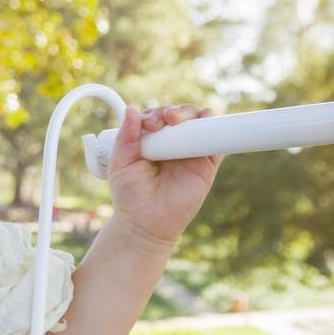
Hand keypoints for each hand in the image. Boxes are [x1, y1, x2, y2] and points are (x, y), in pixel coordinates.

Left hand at [108, 104, 222, 247]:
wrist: (145, 224)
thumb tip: (131, 110)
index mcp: (150, 141)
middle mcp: (172, 144)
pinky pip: (215, 144)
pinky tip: (208, 121)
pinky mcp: (205, 166)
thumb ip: (125, 138)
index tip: (148, 125)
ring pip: (198, 125)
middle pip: (180, 116)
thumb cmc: (130, 196)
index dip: (155, 114)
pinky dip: (215, 130)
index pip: (157, 117)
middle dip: (175, 112)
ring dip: (193, 115)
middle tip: (166, 121)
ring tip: (181, 121)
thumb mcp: (120, 164)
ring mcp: (190, 153)